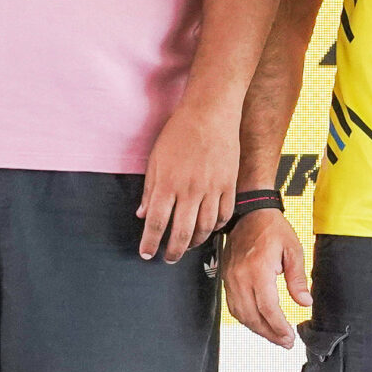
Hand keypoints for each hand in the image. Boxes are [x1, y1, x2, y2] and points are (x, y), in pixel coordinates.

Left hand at [138, 96, 237, 261]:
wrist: (210, 112)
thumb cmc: (179, 132)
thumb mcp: (155, 159)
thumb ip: (150, 190)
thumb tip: (142, 214)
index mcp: (167, 183)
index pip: (156, 223)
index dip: (150, 243)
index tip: (146, 253)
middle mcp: (190, 190)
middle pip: (181, 232)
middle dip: (172, 251)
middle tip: (168, 258)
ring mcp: (212, 188)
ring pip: (205, 228)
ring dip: (194, 242)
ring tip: (187, 246)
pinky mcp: (229, 184)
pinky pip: (224, 214)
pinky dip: (216, 227)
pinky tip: (209, 229)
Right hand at [222, 209, 309, 346]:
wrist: (249, 213)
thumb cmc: (272, 229)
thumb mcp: (293, 249)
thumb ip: (298, 278)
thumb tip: (305, 303)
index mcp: (258, 269)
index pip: (267, 307)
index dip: (278, 326)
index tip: (289, 337)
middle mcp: (240, 277)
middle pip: (252, 316)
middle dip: (269, 334)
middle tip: (285, 342)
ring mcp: (231, 279)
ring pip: (241, 315)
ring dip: (257, 329)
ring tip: (274, 337)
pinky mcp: (227, 279)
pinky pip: (233, 307)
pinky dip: (246, 319)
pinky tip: (259, 323)